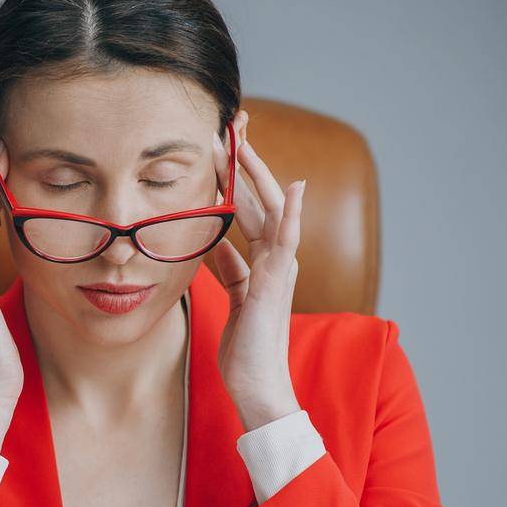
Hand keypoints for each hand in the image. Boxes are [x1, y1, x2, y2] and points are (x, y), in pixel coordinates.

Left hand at [205, 110, 306, 431]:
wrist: (258, 383)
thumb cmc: (245, 347)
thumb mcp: (232, 297)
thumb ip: (227, 268)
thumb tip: (213, 244)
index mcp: (262, 260)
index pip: (246, 207)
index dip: (233, 176)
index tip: (219, 145)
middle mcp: (276, 258)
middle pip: (259, 198)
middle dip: (245, 161)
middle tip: (232, 123)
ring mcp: (280, 268)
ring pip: (269, 209)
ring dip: (256, 173)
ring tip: (242, 140)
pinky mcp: (277, 282)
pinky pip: (286, 241)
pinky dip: (291, 213)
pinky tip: (293, 187)